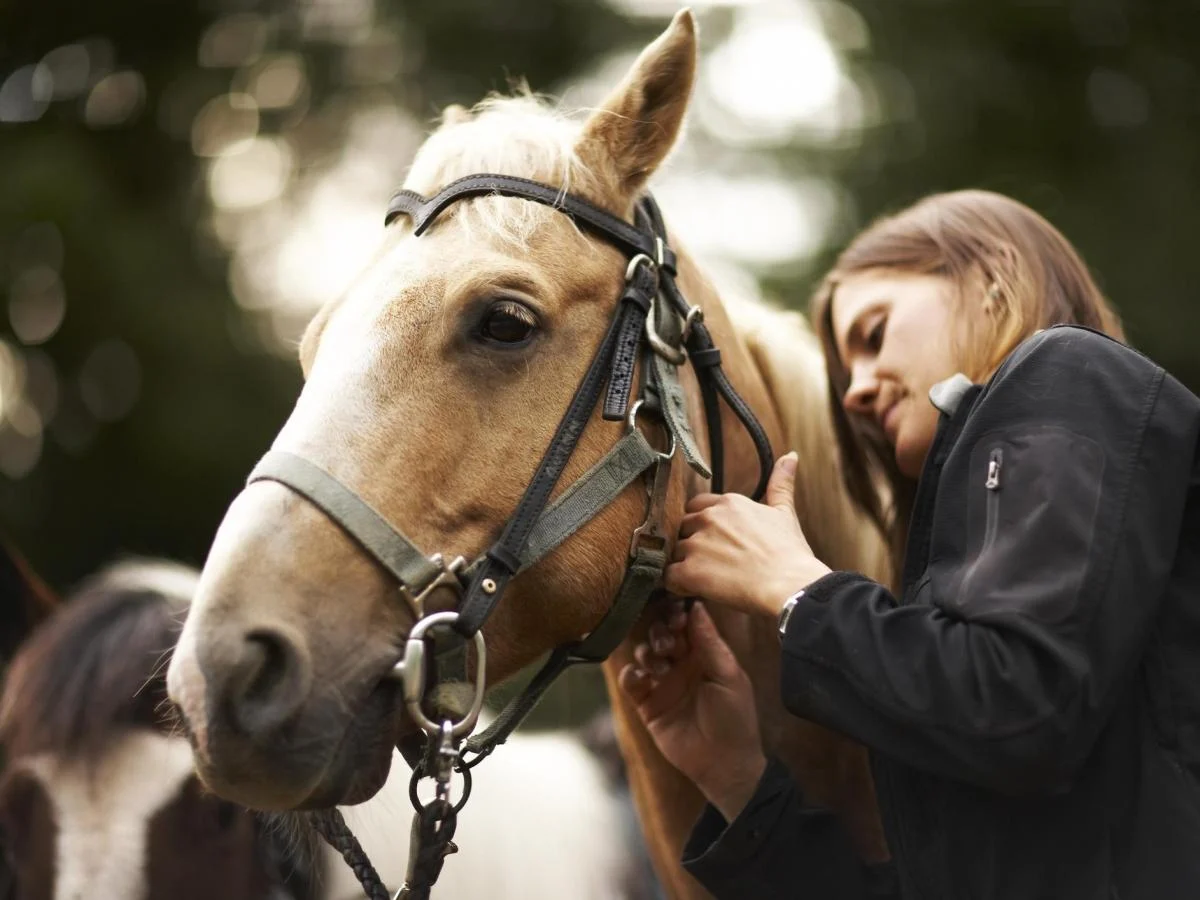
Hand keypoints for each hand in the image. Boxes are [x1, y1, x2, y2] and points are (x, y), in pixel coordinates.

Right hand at [619, 602, 765, 821]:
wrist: (723, 764)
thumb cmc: (735, 718)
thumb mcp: (728, 676)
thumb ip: (710, 642)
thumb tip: (697, 606)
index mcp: (704, 653)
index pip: (685, 622)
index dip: (678, 613)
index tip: (677, 613)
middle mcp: (681, 663)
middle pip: (660, 632)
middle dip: (660, 631)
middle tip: (668, 643)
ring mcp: (662, 682)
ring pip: (643, 652)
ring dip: (647, 652)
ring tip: (660, 666)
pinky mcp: (647, 703)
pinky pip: (630, 682)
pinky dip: (631, 675)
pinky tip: (642, 679)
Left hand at [665, 452, 830, 618]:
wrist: (790, 584)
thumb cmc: (789, 554)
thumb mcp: (785, 512)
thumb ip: (781, 483)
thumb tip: (790, 455)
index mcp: (727, 503)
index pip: (697, 508)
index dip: (703, 527)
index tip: (715, 542)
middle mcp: (708, 518)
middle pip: (683, 528)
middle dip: (692, 544)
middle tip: (711, 563)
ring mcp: (697, 544)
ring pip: (674, 552)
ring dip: (685, 565)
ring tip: (706, 579)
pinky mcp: (690, 571)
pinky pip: (669, 576)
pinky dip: (678, 586)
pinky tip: (695, 590)